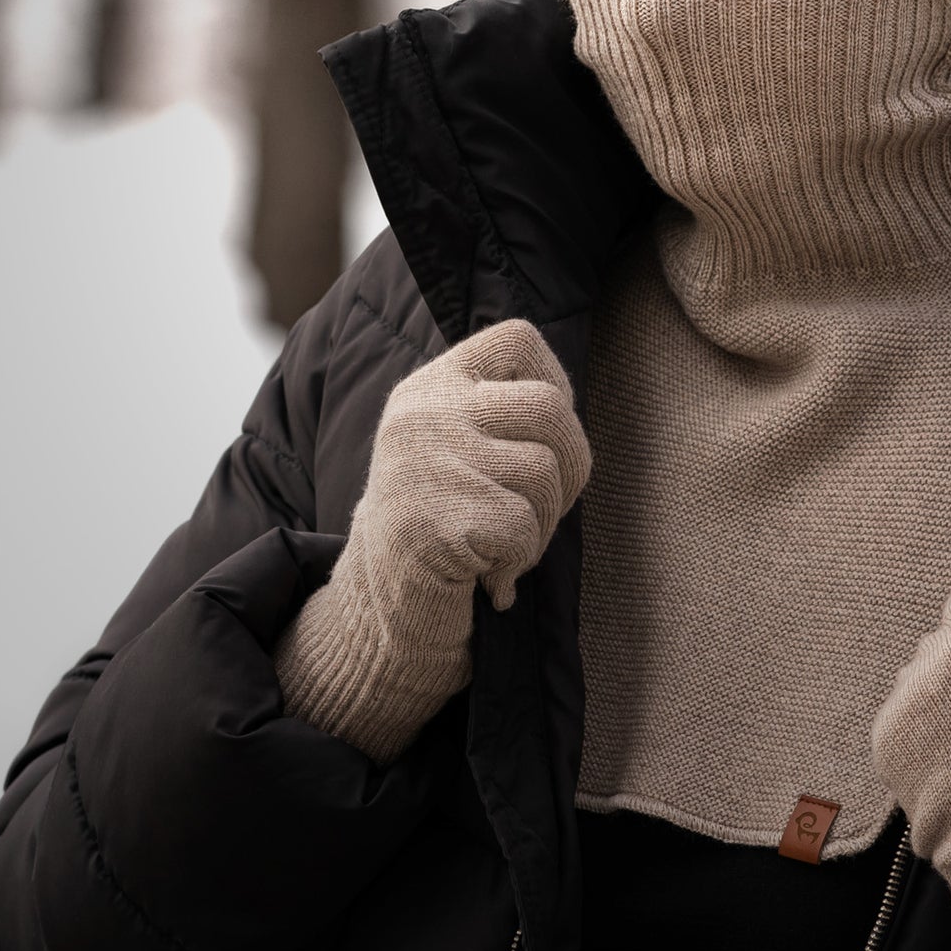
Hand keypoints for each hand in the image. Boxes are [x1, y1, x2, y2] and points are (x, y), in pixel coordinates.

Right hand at [272, 318, 589, 761]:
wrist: (379, 611)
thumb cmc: (442, 523)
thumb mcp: (460, 444)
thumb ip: (502, 410)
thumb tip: (567, 404)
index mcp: (433, 385)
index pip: (519, 339)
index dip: (557, 384)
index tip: (542, 438)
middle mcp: (425, 413)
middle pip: (549, 407)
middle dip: (571, 466)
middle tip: (541, 510)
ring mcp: (426, 462)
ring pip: (544, 470)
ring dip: (544, 523)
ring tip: (506, 546)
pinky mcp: (434, 519)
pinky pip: (523, 526)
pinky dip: (520, 560)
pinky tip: (489, 575)